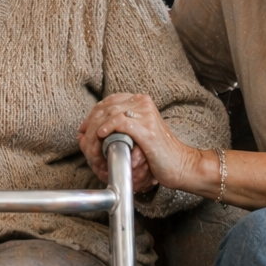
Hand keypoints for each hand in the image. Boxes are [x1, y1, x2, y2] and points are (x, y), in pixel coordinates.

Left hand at [78, 93, 209, 194]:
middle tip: (84, 139)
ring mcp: (145, 114)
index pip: (107, 101)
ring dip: (95, 130)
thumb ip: (120, 125)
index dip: (92, 114)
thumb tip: (90, 128)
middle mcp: (142, 103)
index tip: (84, 129)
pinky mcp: (146, 129)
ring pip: (109, 114)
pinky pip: (120, 122)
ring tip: (92, 144)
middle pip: (105, 107)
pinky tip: (101, 136)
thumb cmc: (159, 153)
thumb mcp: (137, 133)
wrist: (182, 165)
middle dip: (90, 124)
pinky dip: (107, 128)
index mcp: (140, 101)